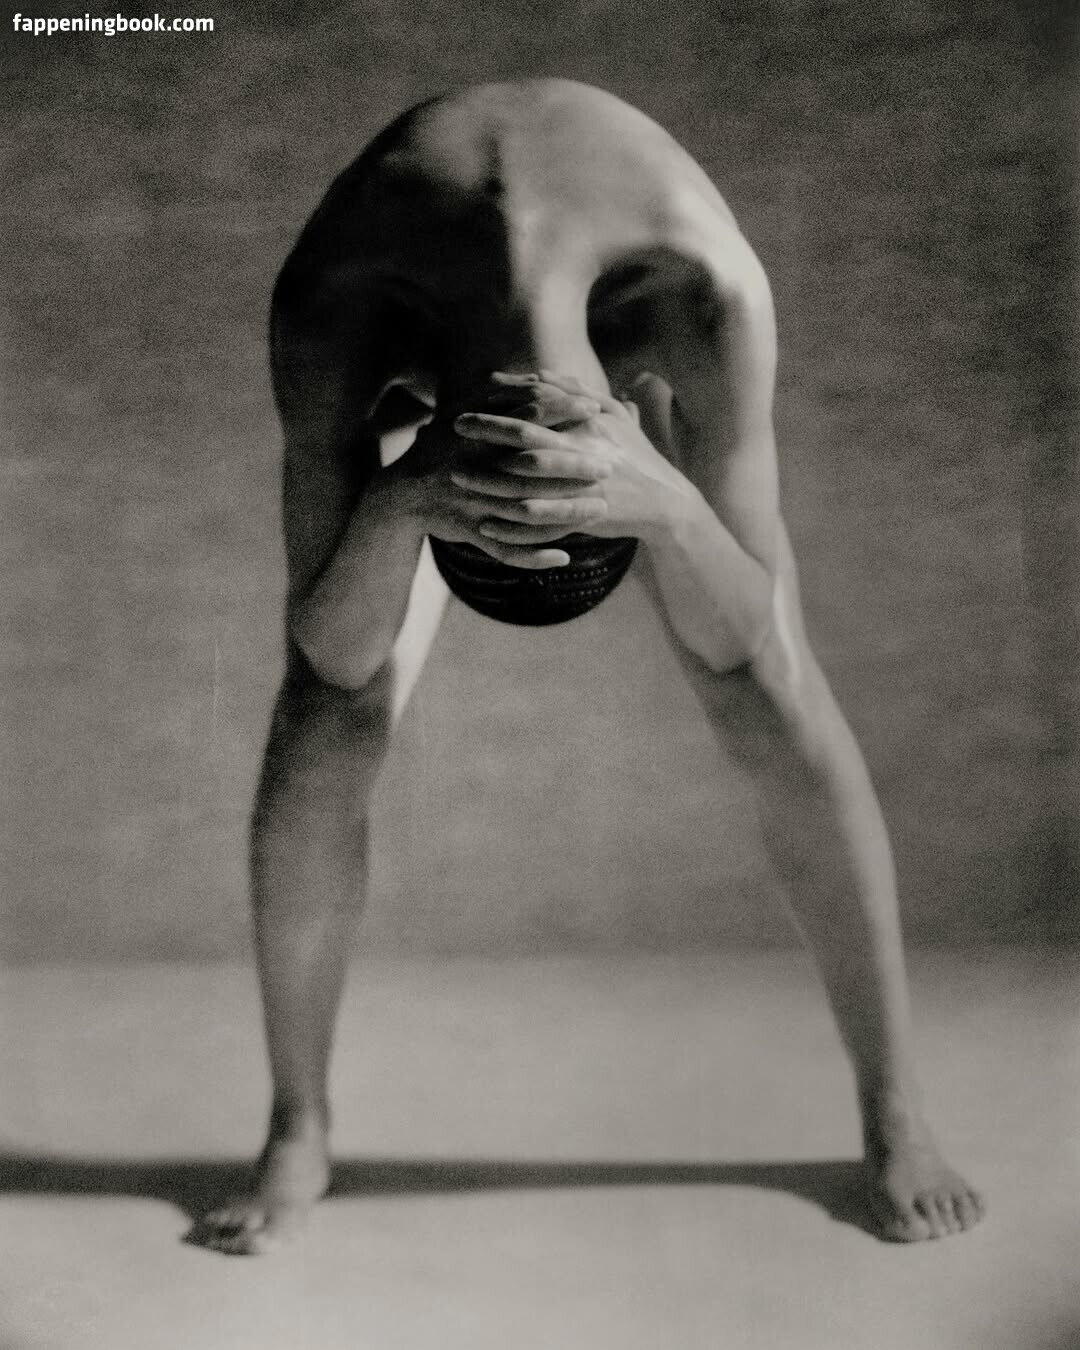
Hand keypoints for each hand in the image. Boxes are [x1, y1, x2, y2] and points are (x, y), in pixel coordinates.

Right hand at [389, 373, 613, 568]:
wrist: (401, 496)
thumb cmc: (441, 450)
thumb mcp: (464, 416)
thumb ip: (502, 399)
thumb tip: (542, 378)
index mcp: (480, 435)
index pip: (529, 414)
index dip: (564, 408)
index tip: (597, 407)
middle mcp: (479, 467)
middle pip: (536, 462)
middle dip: (576, 462)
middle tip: (610, 463)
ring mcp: (476, 503)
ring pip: (529, 509)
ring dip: (567, 512)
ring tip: (601, 510)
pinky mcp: (471, 532)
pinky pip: (506, 550)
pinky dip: (533, 556)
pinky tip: (563, 557)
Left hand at [450, 371, 695, 551]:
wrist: (665, 503)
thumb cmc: (631, 455)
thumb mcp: (610, 415)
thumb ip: (571, 392)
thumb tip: (532, 374)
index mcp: (590, 422)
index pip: (538, 406)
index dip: (501, 403)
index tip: (470, 402)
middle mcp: (586, 450)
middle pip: (527, 438)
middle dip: (487, 433)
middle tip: (452, 429)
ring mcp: (585, 486)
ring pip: (528, 483)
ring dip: (489, 481)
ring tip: (457, 477)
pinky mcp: (585, 518)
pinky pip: (541, 525)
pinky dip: (511, 527)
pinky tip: (484, 526)